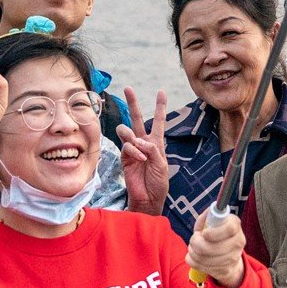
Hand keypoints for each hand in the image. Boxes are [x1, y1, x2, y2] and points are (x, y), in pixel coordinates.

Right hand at [117, 86, 167, 214]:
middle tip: (128, 88)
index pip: (158, 121)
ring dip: (132, 136)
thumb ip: (153, 150)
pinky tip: (140, 159)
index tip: (161, 91)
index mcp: (156, 143)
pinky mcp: (124, 157)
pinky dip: (134, 151)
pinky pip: (126, 147)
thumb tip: (139, 140)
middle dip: (133, 103)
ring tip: (138, 146)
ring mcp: (132, 149)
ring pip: (126, 131)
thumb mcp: (162, 165)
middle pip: (137, 118)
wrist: (148, 199)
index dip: (160, 106)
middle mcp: (143, 143)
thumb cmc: (158, 183)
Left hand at [186, 209, 246, 287]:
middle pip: (213, 248)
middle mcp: (238, 242)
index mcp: (235, 225)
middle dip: (196, 243)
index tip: (204, 233)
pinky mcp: (225, 271)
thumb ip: (208, 216)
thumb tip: (208, 212)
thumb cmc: (216, 234)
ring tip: (193, 247)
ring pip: (204, 259)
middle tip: (194, 239)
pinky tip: (196, 256)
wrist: (228, 255)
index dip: (214, 232)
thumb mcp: (212, 222)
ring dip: (193, 252)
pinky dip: (193, 261)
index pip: (229, 229)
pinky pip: (201, 267)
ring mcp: (233, 259)